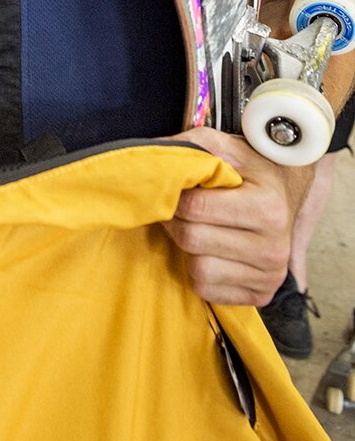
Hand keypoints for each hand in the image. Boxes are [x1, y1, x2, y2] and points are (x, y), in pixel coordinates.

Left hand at [161, 127, 304, 304]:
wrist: (286, 195)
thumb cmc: (253, 172)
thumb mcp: (229, 148)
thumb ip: (194, 145)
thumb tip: (154, 157)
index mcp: (267, 208)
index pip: (194, 207)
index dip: (175, 196)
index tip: (177, 191)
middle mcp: (273, 247)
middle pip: (192, 239)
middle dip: (177, 222)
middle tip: (181, 211)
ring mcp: (270, 275)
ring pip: (198, 270)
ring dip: (188, 250)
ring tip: (199, 230)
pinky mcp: (261, 295)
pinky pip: (206, 290)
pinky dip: (199, 272)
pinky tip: (211, 252)